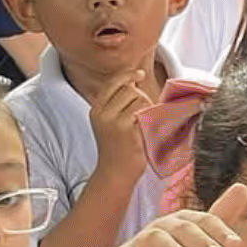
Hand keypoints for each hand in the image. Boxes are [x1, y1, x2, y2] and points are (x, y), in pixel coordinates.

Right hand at [88, 69, 154, 185]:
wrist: (115, 174)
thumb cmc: (117, 149)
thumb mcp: (109, 124)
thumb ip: (117, 105)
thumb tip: (134, 84)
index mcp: (96, 109)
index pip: (112, 82)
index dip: (127, 75)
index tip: (139, 73)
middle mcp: (102, 113)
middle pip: (129, 89)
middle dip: (141, 97)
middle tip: (143, 115)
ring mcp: (113, 120)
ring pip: (139, 98)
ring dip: (147, 107)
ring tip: (144, 124)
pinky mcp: (126, 128)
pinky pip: (144, 111)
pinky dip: (150, 117)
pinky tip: (146, 130)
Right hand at [104, 185, 245, 246]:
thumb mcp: (198, 237)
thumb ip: (220, 217)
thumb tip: (243, 186)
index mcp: (182, 221)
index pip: (204, 221)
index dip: (220, 231)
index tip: (236, 244)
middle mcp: (163, 227)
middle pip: (182, 229)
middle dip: (201, 241)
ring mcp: (142, 241)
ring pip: (156, 240)